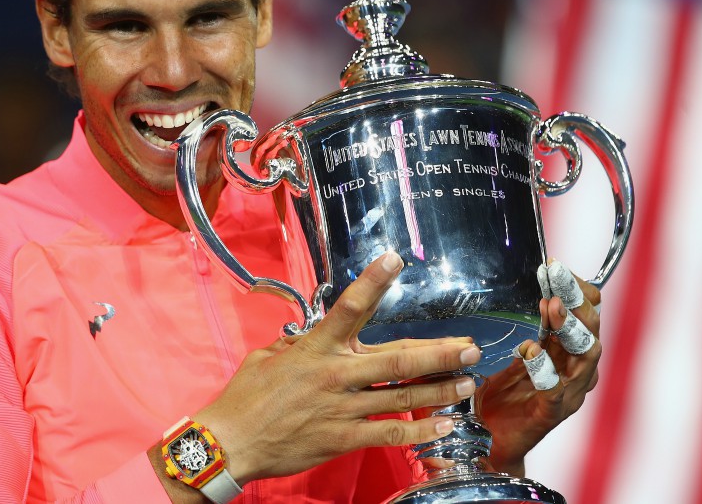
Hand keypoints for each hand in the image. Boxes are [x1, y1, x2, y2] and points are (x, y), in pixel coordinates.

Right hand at [191, 251, 481, 484]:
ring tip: (468, 382)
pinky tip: (444, 426)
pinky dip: (421, 429)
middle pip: (399, 359)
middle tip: (470, 347)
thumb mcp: (269, 355)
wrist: (231, 441)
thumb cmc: (246, 396)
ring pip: (403, 396)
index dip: (374, 281)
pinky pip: (390, 433)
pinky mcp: (343, 438)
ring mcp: (342, 408)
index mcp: (316, 347)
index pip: (350, 307)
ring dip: (441, 389)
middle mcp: (335, 374)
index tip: (396, 259)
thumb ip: (300, 343)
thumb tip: (316, 334)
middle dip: (440, 353)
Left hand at [479, 259, 601, 475]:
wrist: (492, 439)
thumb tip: (543, 293)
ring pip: (585, 355)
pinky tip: (530, 351)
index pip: (589, 314)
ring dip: (568, 328)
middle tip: (557, 277)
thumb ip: (535, 329)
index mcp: (569, 353)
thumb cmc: (506, 395)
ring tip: (551, 306)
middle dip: (577, 300)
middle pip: (591, 329)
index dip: (579, 290)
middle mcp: (577, 371)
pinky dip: (544, 368)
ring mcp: (569, 393)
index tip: (557, 268)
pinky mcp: (551, 413)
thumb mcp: (519, 353)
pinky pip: (554, 389)